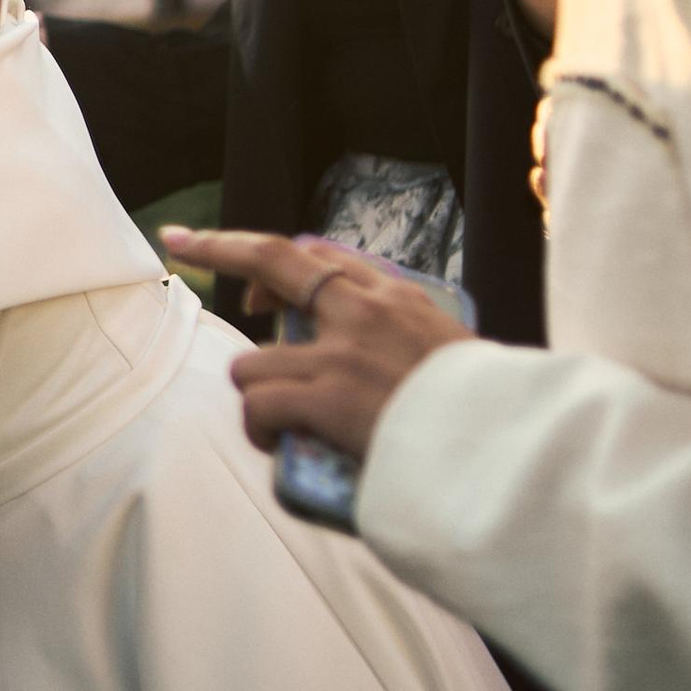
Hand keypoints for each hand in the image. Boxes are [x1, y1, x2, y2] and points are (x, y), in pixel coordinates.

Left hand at [158, 225, 472, 465]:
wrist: (511, 447)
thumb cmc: (489, 416)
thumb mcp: (451, 354)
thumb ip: (404, 341)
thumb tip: (369, 357)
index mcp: (399, 298)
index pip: (320, 254)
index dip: (272, 257)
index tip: (240, 260)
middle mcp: (365, 311)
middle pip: (273, 258)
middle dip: (218, 247)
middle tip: (179, 243)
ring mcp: (342, 352)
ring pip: (252, 358)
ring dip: (257, 392)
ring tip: (278, 422)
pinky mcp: (328, 395)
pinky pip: (259, 403)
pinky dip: (259, 426)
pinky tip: (277, 443)